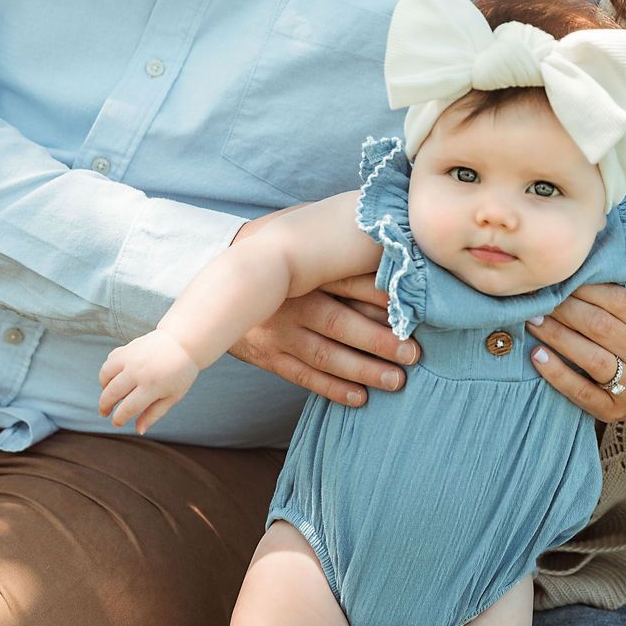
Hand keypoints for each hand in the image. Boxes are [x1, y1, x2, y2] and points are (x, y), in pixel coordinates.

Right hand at [98, 329, 198, 433]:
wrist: (185, 342)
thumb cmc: (181, 373)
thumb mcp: (173, 396)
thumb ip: (154, 413)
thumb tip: (138, 431)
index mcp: (153, 386)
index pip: (128, 408)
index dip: (119, 419)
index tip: (117, 423)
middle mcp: (138, 371)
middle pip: (112, 394)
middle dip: (105, 406)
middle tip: (105, 413)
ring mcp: (131, 358)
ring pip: (105, 376)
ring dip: (104, 388)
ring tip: (109, 396)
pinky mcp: (127, 348)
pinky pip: (109, 362)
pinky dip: (107, 372)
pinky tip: (114, 379)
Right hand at [228, 208, 418, 406]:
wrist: (213, 281)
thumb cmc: (273, 256)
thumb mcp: (295, 237)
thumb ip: (331, 237)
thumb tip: (381, 227)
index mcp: (300, 270)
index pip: (344, 281)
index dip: (378, 294)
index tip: (409, 307)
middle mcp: (289, 302)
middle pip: (338, 322)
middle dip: (378, 340)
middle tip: (412, 353)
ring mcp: (277, 332)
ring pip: (323, 356)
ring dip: (362, 370)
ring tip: (396, 380)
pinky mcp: (267, 356)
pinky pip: (302, 376)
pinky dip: (332, 389)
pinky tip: (360, 397)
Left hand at [527, 283, 625, 441]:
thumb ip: (623, 303)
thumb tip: (578, 274)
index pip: (618, 301)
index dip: (586, 288)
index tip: (562, 280)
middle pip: (600, 327)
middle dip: (565, 309)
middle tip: (540, 299)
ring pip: (590, 357)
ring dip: (556, 336)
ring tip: (533, 321)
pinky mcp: (613, 409)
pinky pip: (580, 391)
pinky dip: (555, 372)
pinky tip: (536, 355)